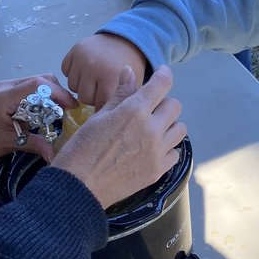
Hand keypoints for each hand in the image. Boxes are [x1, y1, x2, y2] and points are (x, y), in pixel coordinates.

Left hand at [0, 75, 77, 167]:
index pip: (38, 85)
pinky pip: (28, 90)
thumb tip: (57, 154)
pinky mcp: (4, 93)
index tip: (72, 107)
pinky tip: (44, 114)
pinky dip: (40, 99)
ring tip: (58, 114)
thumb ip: (35, 145)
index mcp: (5, 97)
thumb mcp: (9, 144)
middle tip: (67, 111)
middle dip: (57, 94)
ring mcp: (4, 88)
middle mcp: (6, 87)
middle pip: (40, 80)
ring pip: (36, 83)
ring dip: (49, 96)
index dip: (59, 93)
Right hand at [52, 66, 186, 209]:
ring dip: (169, 126)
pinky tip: (152, 150)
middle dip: (163, 104)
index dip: (164, 75)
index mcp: (134, 111)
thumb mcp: (99, 117)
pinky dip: (167, 149)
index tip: (162, 75)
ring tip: (153, 131)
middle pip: (174, 106)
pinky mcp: (159, 170)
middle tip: (150, 110)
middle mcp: (151, 129)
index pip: (162, 85)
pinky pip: (175, 153)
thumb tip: (129, 71)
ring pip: (180, 129)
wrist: (79, 186)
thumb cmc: (82, 148)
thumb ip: (120, 94)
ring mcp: (157, 151)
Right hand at [62, 33, 147, 108]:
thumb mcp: (134, 84)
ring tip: (93, 82)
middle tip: (101, 92)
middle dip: (92, 98)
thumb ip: (124, 102)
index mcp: (111, 77)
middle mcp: (94, 67)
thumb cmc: (131, 66)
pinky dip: (72, 74)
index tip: (108, 109)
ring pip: (72, 87)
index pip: (100, 105)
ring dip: (81, 87)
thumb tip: (113, 123)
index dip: (104, 109)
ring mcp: (82, 58)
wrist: (125, 40)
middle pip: (84, 98)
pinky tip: (85, 72)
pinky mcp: (73, 50)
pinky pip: (65, 71)